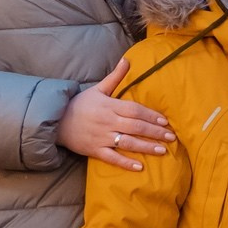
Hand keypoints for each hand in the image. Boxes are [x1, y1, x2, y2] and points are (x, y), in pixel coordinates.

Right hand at [57, 60, 175, 169]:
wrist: (56, 120)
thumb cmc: (80, 104)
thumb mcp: (98, 88)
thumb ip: (115, 77)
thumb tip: (127, 60)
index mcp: (110, 106)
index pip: (135, 110)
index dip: (150, 115)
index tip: (165, 121)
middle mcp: (107, 122)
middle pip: (135, 127)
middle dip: (155, 132)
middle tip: (172, 137)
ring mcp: (101, 137)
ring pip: (127, 143)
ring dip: (146, 147)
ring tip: (163, 150)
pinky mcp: (94, 150)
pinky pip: (112, 158)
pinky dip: (125, 163)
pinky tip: (139, 167)